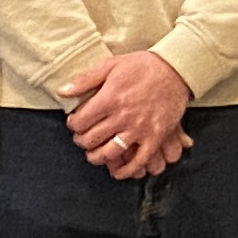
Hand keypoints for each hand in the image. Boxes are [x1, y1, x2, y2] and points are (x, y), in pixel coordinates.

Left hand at [64, 50, 191, 179]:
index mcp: (109, 98)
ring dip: (97, 157)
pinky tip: (118, 172)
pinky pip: (138, 160)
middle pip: (92, 139)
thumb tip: (63, 91)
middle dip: (82, 141)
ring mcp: (139, 129)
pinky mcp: (155, 137)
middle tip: (82, 139)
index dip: (73, 125)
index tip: (75, 123)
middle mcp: (122, 116)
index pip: (81, 121)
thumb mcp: (111, 65)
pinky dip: (126, 170)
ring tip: (94, 155)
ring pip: (110, 153)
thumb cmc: (143, 65)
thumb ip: (85, 80)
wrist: (175, 69)